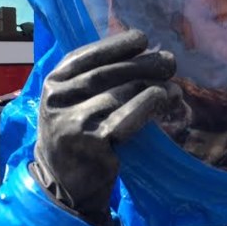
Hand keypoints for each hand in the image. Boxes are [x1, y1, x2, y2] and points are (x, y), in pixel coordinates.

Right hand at [31, 29, 176, 225]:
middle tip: (170, 62)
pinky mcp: (89, 143)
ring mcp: (71, 121)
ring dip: (151, 85)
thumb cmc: (76, 136)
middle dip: (141, 64)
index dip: (115, 45)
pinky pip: (125, 118)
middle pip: (105, 73)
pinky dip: (147, 105)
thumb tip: (142, 53)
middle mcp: (56, 99)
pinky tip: (162, 99)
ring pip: (117, 94)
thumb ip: (94, 79)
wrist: (64, 186)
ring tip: (173, 87)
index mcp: (52, 83)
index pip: (84, 56)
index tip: (142, 39)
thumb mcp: (73, 103)